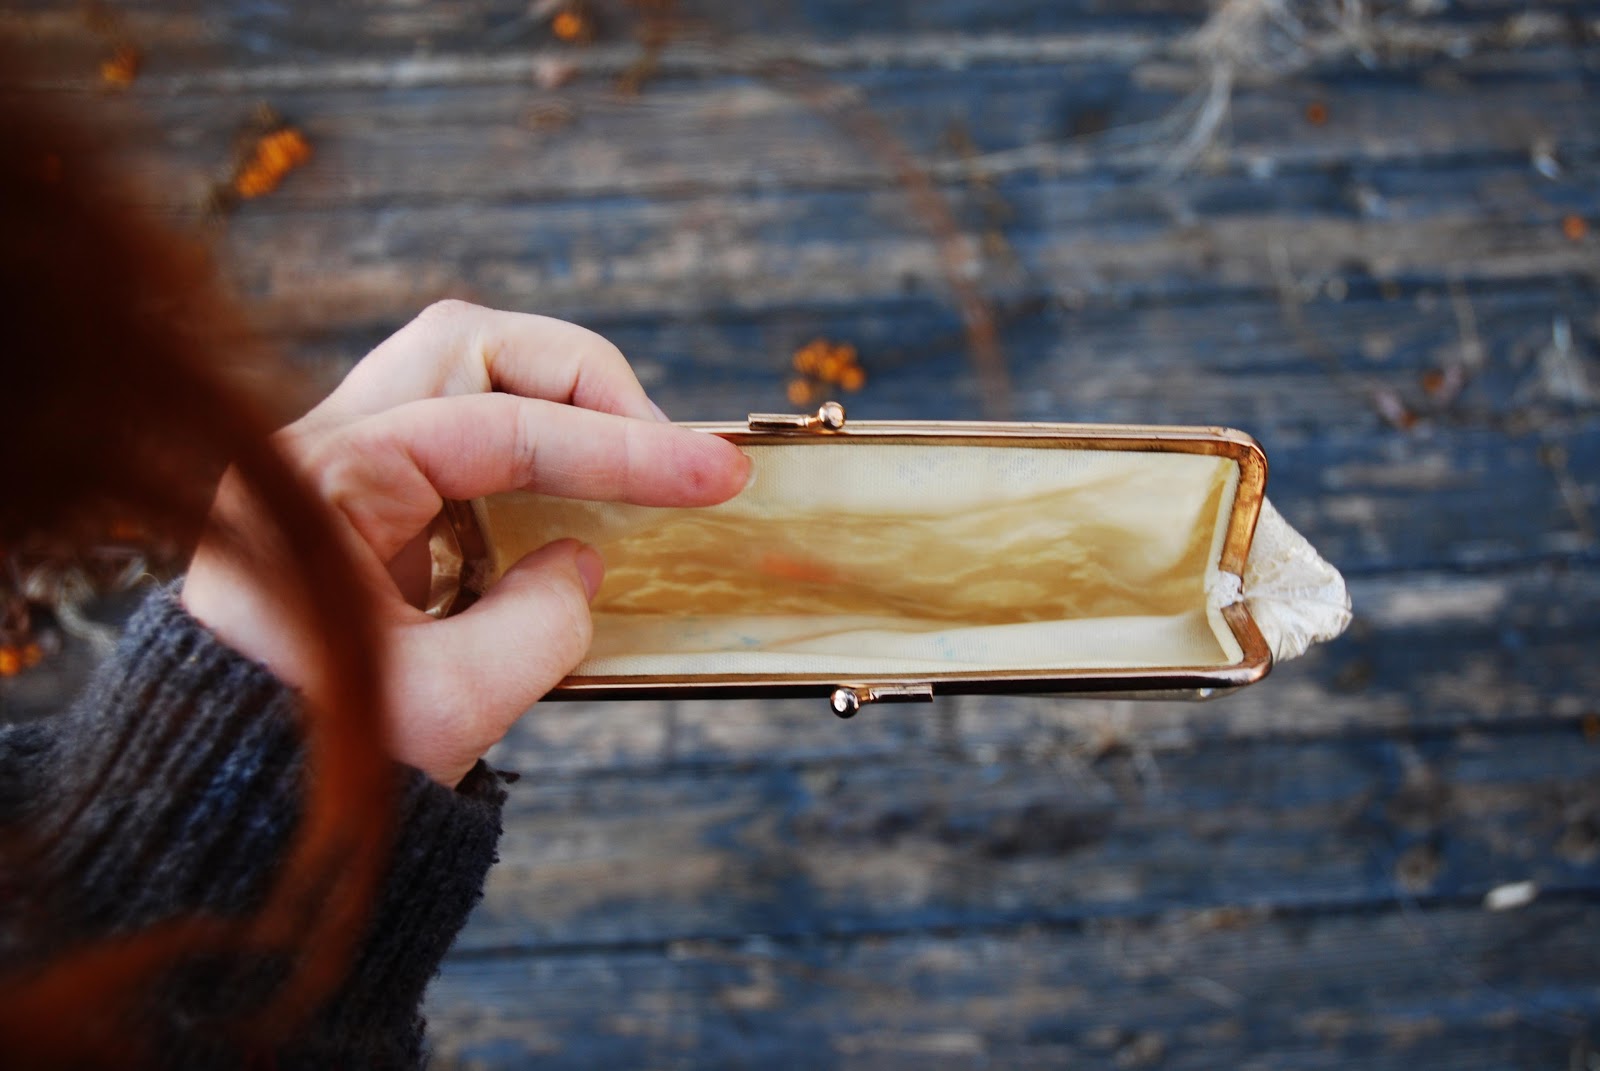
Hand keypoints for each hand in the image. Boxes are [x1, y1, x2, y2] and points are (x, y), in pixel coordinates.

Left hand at [182, 301, 749, 785]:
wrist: (225, 819)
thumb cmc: (306, 765)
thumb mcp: (446, 706)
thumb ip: (539, 623)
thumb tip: (576, 566)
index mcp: (325, 485)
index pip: (500, 425)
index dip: (622, 449)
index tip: (715, 474)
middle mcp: (321, 454)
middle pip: (470, 347)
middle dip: (585, 384)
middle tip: (668, 451)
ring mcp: (340, 477)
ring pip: (461, 378)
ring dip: (558, 407)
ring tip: (634, 466)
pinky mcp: (363, 515)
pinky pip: (456, 439)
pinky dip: (530, 451)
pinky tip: (576, 499)